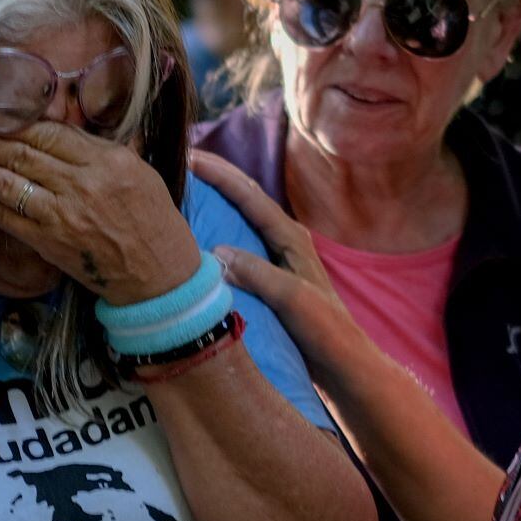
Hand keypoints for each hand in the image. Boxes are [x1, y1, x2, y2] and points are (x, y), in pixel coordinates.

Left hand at [0, 121, 198, 303]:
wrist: (157, 275)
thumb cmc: (152, 220)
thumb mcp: (139, 170)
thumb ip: (100, 148)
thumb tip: (64, 125)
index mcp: (107, 161)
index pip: (51, 132)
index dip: (18, 122)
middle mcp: (82, 185)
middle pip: (24, 154)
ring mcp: (62, 215)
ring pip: (10, 183)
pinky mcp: (48, 243)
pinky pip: (8, 217)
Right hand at [185, 151, 361, 377]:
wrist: (343, 364)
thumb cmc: (325, 331)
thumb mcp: (294, 301)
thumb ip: (259, 274)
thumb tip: (215, 254)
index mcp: (292, 237)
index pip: (250, 196)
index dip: (219, 174)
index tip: (188, 156)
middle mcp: (283, 240)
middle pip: (243, 199)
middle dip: (213, 178)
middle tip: (177, 163)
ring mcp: (275, 258)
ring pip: (238, 221)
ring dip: (212, 204)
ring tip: (179, 193)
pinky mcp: (267, 278)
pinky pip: (234, 246)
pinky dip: (213, 235)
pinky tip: (192, 242)